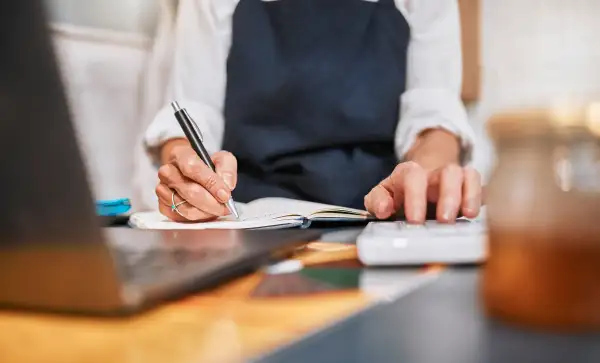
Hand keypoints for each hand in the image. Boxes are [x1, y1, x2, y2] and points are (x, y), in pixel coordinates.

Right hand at [155, 140, 237, 221]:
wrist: (192, 175)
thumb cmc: (207, 166)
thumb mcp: (222, 159)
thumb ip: (227, 168)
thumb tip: (227, 186)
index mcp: (180, 154)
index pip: (192, 167)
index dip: (210, 182)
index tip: (224, 194)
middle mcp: (167, 171)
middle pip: (189, 190)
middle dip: (211, 202)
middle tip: (225, 207)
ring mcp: (162, 188)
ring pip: (184, 206)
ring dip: (205, 212)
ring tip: (217, 209)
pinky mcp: (162, 205)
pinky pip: (179, 216)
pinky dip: (196, 217)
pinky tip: (204, 211)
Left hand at [364, 161, 481, 223]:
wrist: (422, 178)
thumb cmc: (401, 192)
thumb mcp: (382, 194)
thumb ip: (377, 201)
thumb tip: (384, 210)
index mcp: (409, 173)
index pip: (413, 177)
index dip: (415, 198)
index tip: (415, 221)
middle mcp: (435, 172)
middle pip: (448, 173)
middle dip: (448, 196)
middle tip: (445, 221)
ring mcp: (455, 178)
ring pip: (467, 175)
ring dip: (470, 195)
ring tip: (468, 215)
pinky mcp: (469, 187)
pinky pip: (481, 185)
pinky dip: (481, 198)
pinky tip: (476, 214)